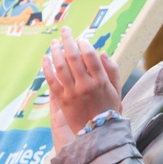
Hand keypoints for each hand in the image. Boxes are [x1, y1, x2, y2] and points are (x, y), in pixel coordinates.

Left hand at [42, 27, 123, 147]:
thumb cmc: (108, 109)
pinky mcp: (62, 101)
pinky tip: (45, 58)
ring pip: (61, 67)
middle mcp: (86, 86)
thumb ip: (112, 70)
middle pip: (74, 57)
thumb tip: (102, 53)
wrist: (97, 133)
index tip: (81, 39)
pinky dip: (47, 68)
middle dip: (68, 40)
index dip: (84, 44)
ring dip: (56, 51)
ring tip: (54, 42)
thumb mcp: (117, 90)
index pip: (90, 56)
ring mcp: (73, 93)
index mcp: (101, 82)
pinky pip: (52, 81)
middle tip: (65, 30)